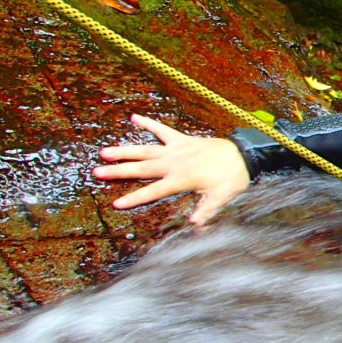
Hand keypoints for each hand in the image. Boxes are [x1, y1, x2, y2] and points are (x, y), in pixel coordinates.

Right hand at [94, 114, 250, 224]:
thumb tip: (194, 226)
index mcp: (181, 179)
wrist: (244, 154)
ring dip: (125, 150)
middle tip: (97, 172)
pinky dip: (150, 124)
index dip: (135, 198)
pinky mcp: (183, 139)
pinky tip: (135, 117)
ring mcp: (177, 149)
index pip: (153, 191)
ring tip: (105, 151)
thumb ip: (206, 211)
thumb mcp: (221, 198)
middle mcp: (175, 163)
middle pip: (142, 168)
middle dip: (119, 171)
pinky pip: (163, 130)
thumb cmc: (233, 178)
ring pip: (146, 149)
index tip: (116, 203)